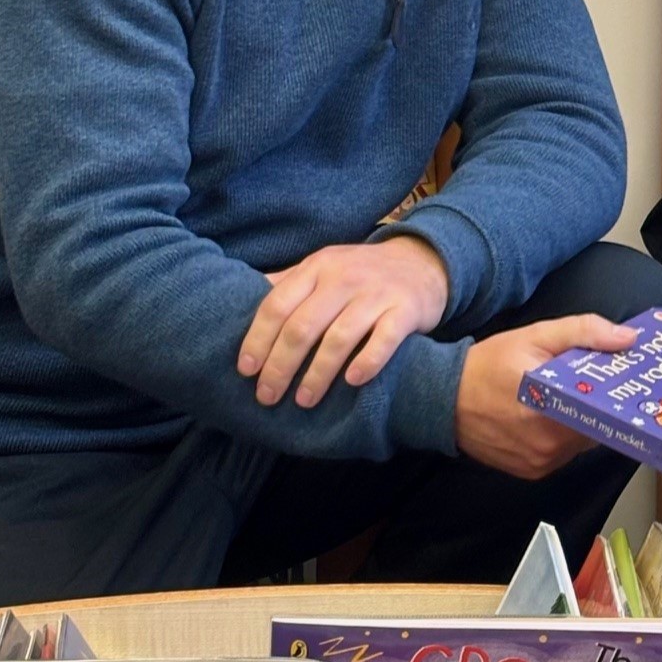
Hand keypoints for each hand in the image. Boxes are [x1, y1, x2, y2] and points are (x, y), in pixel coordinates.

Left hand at [238, 236, 449, 407]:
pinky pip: (384, 339)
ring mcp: (377, 293)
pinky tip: (353, 381)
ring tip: (304, 400)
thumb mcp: (323, 267)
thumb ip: (288, 284)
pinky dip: (367, 362)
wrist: (423, 261)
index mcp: (317, 268)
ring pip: (339, 337)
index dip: (257, 340)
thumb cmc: (362, 273)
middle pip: (302, 327)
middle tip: (268, 397)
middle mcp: (344, 278)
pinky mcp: (406, 309)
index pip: (277, 305)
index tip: (246, 371)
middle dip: (280, 367)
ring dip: (318, 374)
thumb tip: (238, 304)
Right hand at [455, 314, 638, 477]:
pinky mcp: (530, 472)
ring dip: (582, 422)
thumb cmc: (491, 364)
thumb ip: (584, 333)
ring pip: (580, 442)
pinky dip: (563, 436)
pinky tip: (552, 415)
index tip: (626, 382)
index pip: (608, 413)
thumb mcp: (537, 336)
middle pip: (596, 428)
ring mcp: (540, 463)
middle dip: (599, 406)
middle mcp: (549, 446)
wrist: (442, 398)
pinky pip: (562, 454)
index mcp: (553, 411)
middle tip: (599, 384)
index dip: (619, 397)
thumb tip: (627, 339)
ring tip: (574, 396)